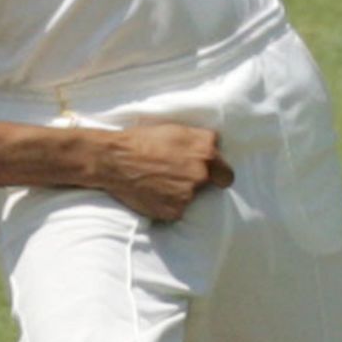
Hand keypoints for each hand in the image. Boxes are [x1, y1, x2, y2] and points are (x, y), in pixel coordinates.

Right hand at [98, 121, 233, 221]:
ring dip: (181, 193)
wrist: (115, 160)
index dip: (218, 173)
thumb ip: (198, 142)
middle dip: (202, 183)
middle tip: (182, 179)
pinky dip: (167, 205)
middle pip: (214, 184)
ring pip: (193, 198)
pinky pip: (177, 211)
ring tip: (159, 183)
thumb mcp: (175, 130)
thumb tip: (212, 150)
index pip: (226, 170)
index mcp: (205, 149)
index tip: (212, 176)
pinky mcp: (175, 210)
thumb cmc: (141, 140)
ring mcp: (189, 193)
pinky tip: (153, 194)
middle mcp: (202, 172)